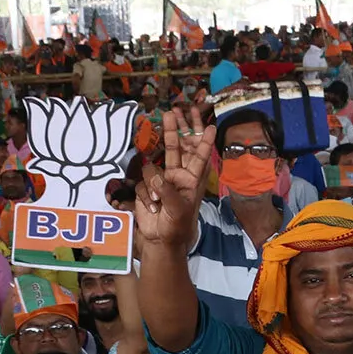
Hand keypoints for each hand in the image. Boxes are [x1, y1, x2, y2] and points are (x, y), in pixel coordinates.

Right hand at [136, 104, 211, 247]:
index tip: (211, 127)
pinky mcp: (146, 188)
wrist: (160, 240)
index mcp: (191, 181)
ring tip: (158, 203)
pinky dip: (144, 196)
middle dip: (173, 131)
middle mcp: (176, 177)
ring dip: (153, 186)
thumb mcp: (178, 210)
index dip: (204, 143)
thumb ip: (168, 191)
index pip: (198, 158)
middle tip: (170, 112)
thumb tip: (157, 178)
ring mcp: (160, 182)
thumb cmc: (177, 226)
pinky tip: (152, 208)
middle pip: (174, 149)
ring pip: (152, 169)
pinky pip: (141, 183)